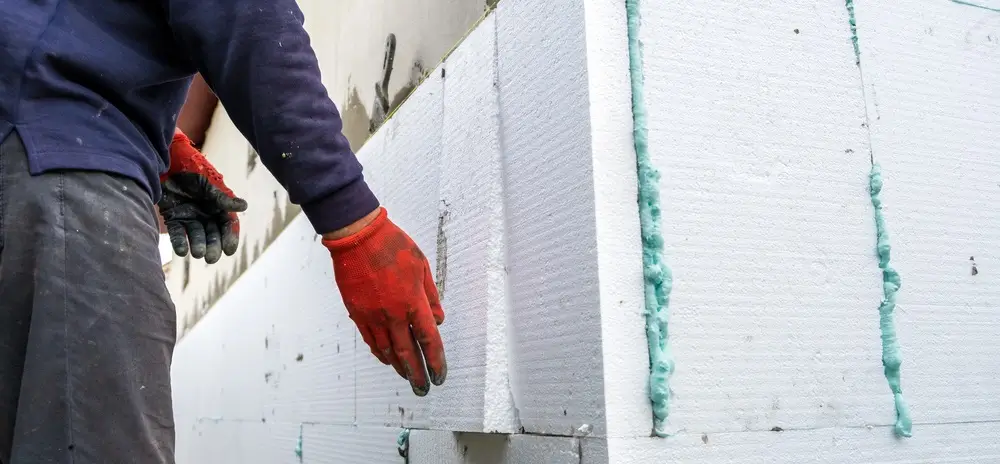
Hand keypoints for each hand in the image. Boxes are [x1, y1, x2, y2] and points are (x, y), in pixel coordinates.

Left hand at [159, 131, 247, 263]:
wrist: (166, 161)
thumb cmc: (191, 169)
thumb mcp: (208, 184)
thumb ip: (222, 198)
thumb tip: (244, 206)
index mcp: (218, 204)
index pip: (227, 224)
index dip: (230, 237)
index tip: (229, 251)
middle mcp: (205, 213)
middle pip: (213, 234)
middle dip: (213, 246)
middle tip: (211, 258)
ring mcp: (189, 216)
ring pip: (196, 235)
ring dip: (198, 245)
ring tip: (197, 253)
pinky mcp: (173, 217)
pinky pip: (178, 233)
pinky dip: (180, 242)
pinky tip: (182, 251)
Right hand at [322, 207, 446, 395]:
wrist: (358, 236)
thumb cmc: (393, 246)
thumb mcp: (422, 266)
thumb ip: (431, 295)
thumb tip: (438, 319)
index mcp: (412, 301)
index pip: (429, 339)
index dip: (436, 361)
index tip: (440, 376)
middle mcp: (392, 314)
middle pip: (408, 352)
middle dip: (417, 374)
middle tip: (423, 388)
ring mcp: (372, 315)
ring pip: (387, 350)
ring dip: (398, 367)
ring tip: (407, 377)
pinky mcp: (356, 312)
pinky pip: (370, 340)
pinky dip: (380, 353)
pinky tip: (387, 359)